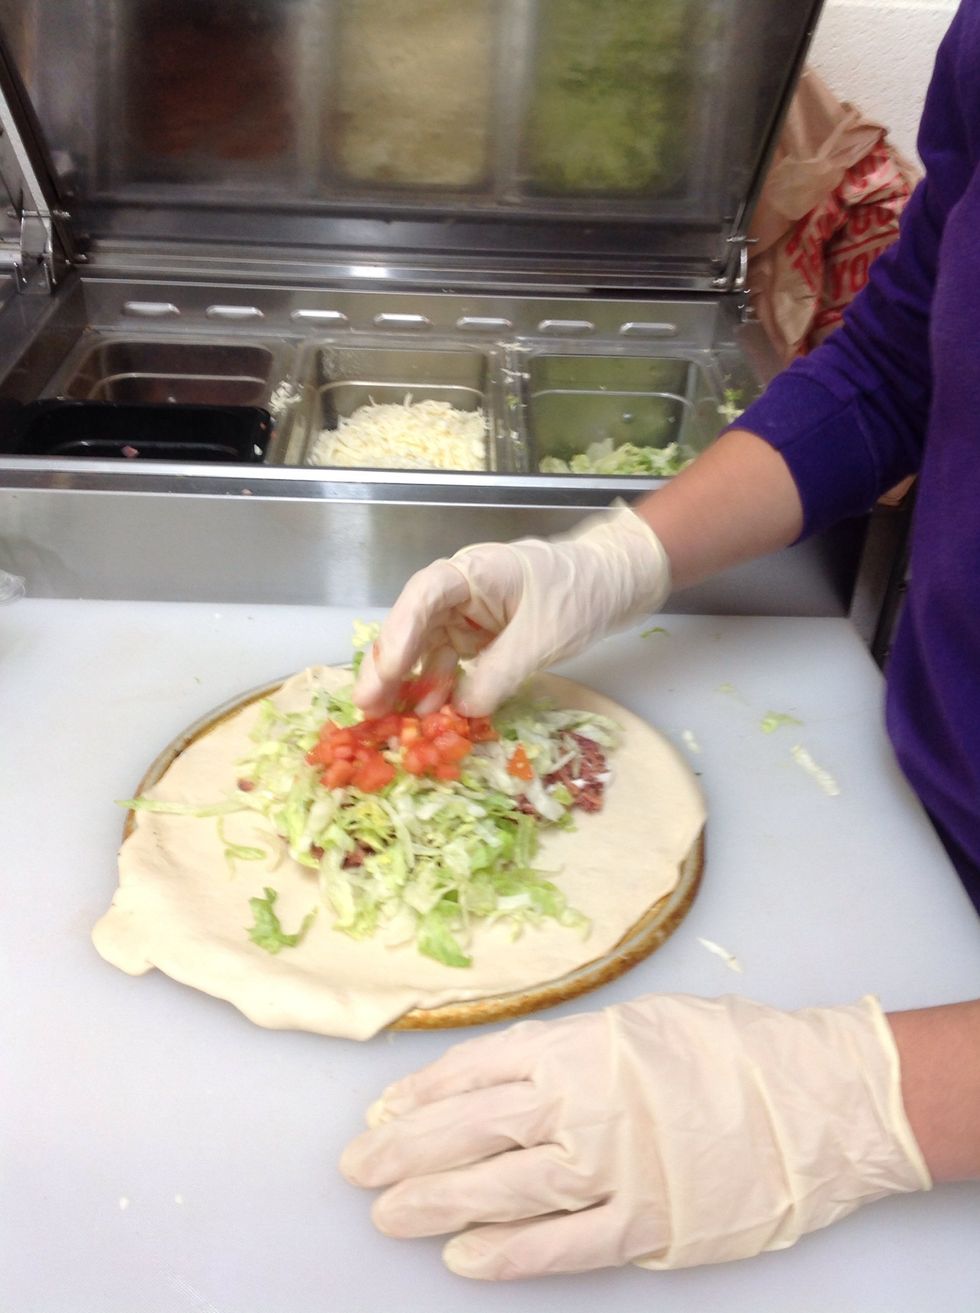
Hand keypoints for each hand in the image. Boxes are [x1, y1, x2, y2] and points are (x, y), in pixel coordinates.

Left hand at [340, 994, 929, 1278]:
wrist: (814, 1095)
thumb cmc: (723, 1048)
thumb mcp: (633, 1024)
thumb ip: (564, 1050)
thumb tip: (495, 1076)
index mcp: (578, 1047)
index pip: (476, 1070)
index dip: (421, 1094)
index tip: (383, 1112)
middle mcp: (583, 1104)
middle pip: (472, 1129)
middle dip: (406, 1150)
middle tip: (359, 1167)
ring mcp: (614, 1167)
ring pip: (502, 1188)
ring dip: (438, 1202)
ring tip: (389, 1214)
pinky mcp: (647, 1222)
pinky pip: (563, 1244)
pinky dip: (509, 1252)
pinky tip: (464, 1259)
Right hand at [353, 505, 670, 717]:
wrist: (615, 583)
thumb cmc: (582, 592)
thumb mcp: (542, 637)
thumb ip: (499, 673)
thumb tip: (461, 711)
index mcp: (473, 571)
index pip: (423, 596)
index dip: (399, 634)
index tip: (386, 672)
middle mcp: (460, 591)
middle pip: (413, 626)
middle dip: (390, 666)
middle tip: (368, 706)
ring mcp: (467, 616)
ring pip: (426, 650)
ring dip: (408, 685)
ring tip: (388, 722)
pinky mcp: (479, 638)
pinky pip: (450, 664)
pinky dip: (439, 690)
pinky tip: (430, 717)